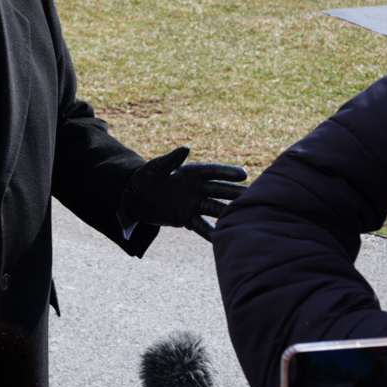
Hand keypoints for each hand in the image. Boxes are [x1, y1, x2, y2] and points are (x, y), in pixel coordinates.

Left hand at [118, 147, 248, 238]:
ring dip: (227, 211)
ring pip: (214, 208)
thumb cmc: (145, 177)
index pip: (214, 172)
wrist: (134, 197)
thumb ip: (170, 160)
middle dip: (234, 193)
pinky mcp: (186, 218)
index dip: (228, 173)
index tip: (243, 174)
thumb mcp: (156, 168)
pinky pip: (201, 226)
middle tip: (252, 196)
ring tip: (244, 216)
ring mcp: (193, 203)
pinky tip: (222, 237)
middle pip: (219, 190)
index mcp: (192, 172)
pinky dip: (210, 232)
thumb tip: (186, 149)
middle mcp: (197, 188)